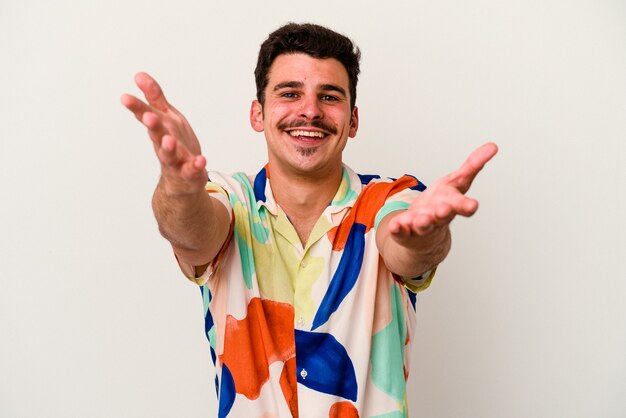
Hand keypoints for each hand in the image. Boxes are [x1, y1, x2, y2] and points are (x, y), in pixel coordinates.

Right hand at [121, 72, 206, 195]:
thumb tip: (139, 75)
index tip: (125, 97)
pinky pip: (191, 170)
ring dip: (169, 148)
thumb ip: (155, 97)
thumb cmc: (174, 143)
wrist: (182, 180)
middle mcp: (164, 145)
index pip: (145, 116)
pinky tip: (201, 160)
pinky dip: (196, 166)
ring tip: (169, 140)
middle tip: (147, 116)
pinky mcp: (189, 173)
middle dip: (152, 125)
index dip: (136, 107)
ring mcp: (176, 161)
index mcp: (159, 129)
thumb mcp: (166, 117)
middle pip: (156, 134)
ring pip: (169, 155)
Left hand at [388, 142, 497, 243]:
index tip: (473, 205)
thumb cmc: (443, 203)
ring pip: (423, 225)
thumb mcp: (458, 182)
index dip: (467, 206)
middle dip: (443, 213)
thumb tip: (494, 145)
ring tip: (422, 219)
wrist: (425, 233)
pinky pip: (401, 231)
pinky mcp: (405, 231)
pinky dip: (398, 229)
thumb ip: (473, 165)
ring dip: (423, 222)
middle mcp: (438, 217)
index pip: (462, 206)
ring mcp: (421, 226)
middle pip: (443, 216)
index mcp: (452, 205)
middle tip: (444, 210)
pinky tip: (395, 227)